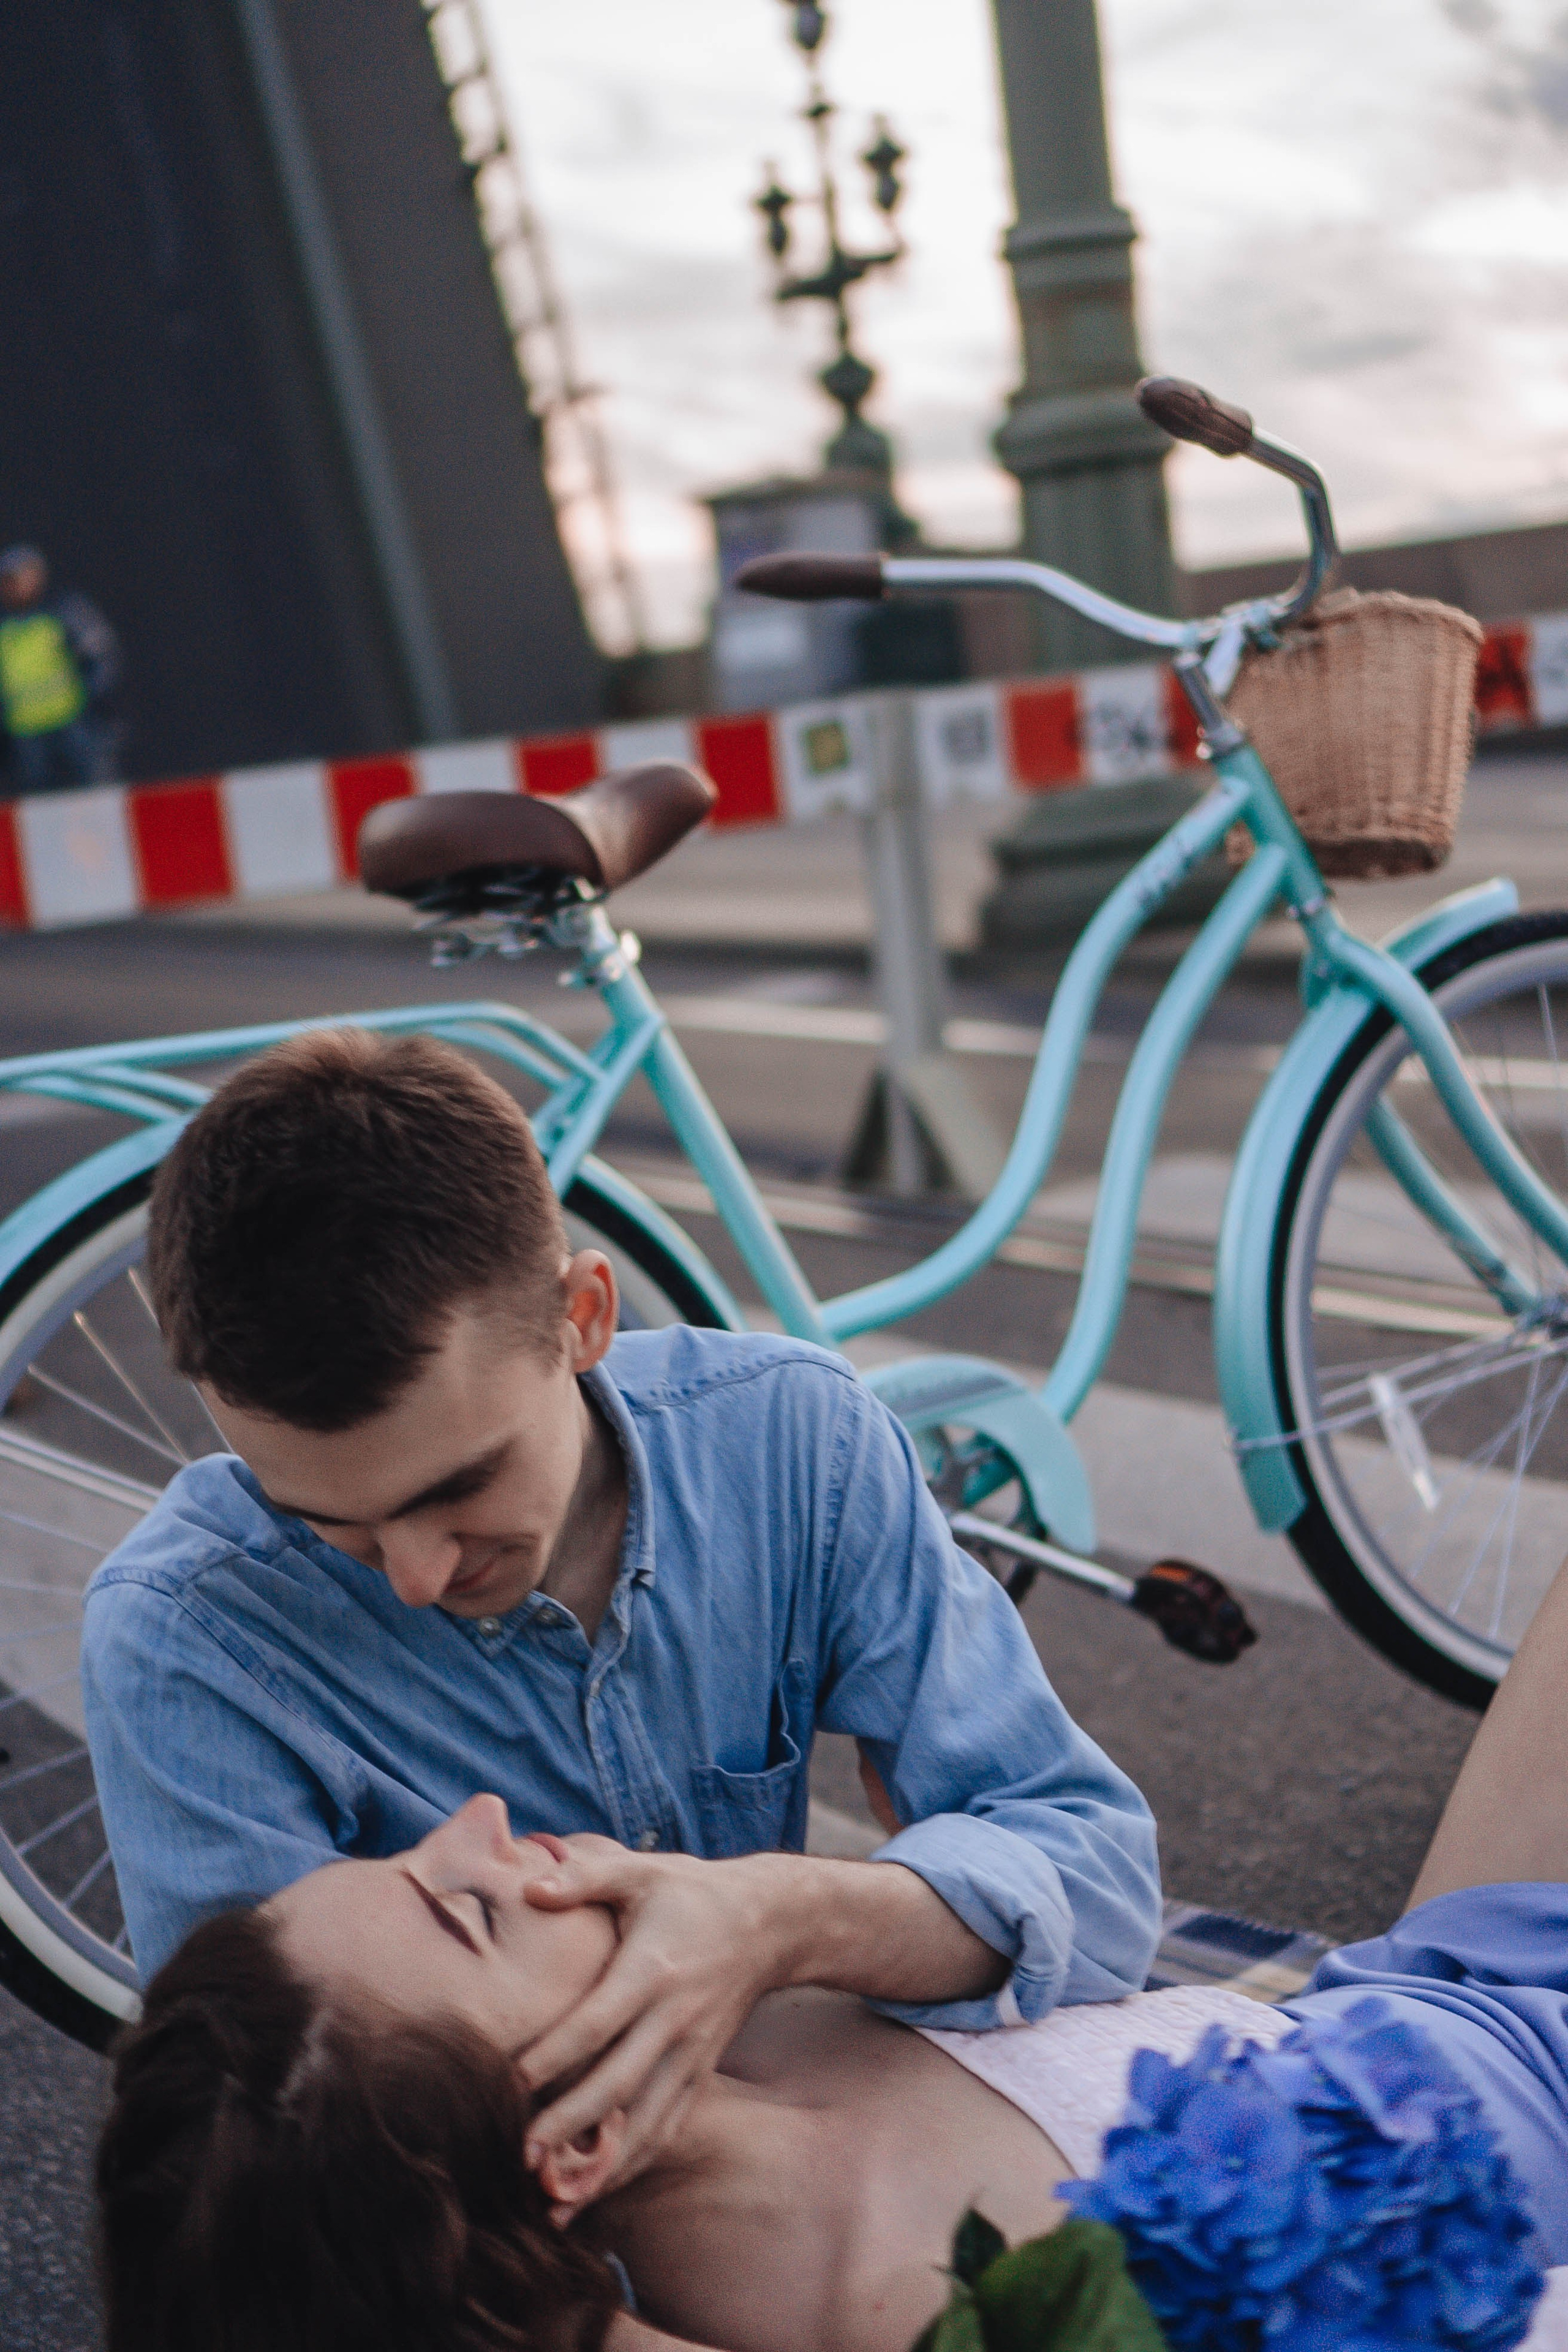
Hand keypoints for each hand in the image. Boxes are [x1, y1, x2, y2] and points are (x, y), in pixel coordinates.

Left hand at [518, 1837, 792, 2186]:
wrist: (770, 1923)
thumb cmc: (691, 1892)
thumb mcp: (641, 1872)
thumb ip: (584, 1877)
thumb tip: (529, 1888)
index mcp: (652, 1971)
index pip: (598, 2021)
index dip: (556, 2055)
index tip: (511, 2083)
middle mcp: (673, 2019)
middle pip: (620, 2084)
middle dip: (571, 2126)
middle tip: (523, 2159)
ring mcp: (692, 2052)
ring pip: (648, 2121)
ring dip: (605, 2167)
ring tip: (557, 2205)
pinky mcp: (701, 2072)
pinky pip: (668, 2125)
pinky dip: (635, 2162)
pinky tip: (599, 2190)